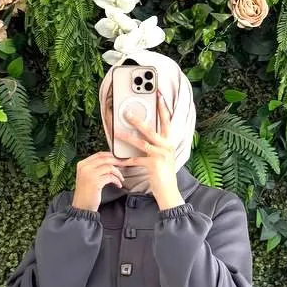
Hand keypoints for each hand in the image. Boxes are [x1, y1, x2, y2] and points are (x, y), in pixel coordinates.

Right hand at [73, 152, 124, 209]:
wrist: (82, 207)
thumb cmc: (87, 193)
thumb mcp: (88, 177)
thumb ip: (95, 168)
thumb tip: (111, 161)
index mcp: (82, 164)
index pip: (99, 155)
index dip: (111, 156)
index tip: (119, 159)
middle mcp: (85, 167)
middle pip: (105, 159)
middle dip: (117, 161)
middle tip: (124, 165)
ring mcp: (89, 173)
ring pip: (109, 167)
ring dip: (118, 173)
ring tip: (121, 178)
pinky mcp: (95, 181)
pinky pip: (111, 177)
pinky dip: (117, 180)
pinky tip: (119, 184)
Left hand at [113, 92, 183, 208]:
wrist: (169, 192)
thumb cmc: (164, 174)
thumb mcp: (164, 156)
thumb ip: (157, 144)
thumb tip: (144, 133)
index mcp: (169, 142)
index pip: (167, 121)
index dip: (163, 107)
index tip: (159, 95)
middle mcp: (166, 146)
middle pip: (151, 129)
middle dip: (138, 120)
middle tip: (126, 112)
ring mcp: (161, 156)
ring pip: (141, 142)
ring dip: (127, 137)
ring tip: (116, 132)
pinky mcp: (153, 166)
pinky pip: (136, 160)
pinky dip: (126, 160)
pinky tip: (117, 159)